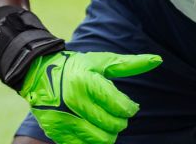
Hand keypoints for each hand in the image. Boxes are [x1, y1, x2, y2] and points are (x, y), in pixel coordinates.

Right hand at [20, 50, 161, 143]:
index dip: (130, 109)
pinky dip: (94, 141)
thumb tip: (158, 60)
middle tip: (118, 114)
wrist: (38, 75)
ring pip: (101, 140)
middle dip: (121, 121)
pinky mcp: (57, 132)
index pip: (120, 106)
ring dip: (110, 133)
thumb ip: (130, 64)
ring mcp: (64, 119)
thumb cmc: (76, 66)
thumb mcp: (102, 62)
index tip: (130, 106)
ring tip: (108, 123)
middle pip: (112, 125)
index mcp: (87, 82)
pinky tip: (94, 129)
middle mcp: (74, 102)